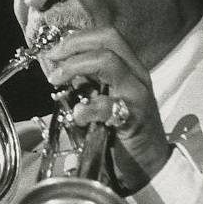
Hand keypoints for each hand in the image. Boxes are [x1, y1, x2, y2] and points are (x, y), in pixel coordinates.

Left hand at [41, 26, 171, 194]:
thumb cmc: (122, 132)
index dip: (77, 38)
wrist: (148, 167)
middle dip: (75, 44)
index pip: (106, 36)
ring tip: (57, 81)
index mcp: (129, 68)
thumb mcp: (103, 100)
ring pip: (110, 62)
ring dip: (76, 67)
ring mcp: (138, 94)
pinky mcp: (135, 118)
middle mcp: (136, 75)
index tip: (54, 52)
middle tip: (53, 60)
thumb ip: (87, 84)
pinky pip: (110, 105)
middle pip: (109, 39)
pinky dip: (88, 107)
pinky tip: (77, 115)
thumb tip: (62, 69)